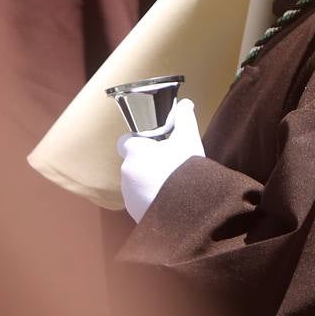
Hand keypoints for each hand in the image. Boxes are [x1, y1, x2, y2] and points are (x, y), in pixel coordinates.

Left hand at [118, 99, 204, 222]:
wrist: (188, 210)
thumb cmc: (185, 171)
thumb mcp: (188, 140)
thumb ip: (184, 119)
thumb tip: (185, 103)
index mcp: (134, 152)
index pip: (125, 142)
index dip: (138, 142)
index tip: (154, 146)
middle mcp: (126, 173)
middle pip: (134, 162)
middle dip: (148, 163)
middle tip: (169, 165)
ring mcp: (129, 195)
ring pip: (136, 182)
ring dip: (148, 182)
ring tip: (171, 185)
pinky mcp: (134, 212)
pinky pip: (140, 201)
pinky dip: (150, 199)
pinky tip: (168, 200)